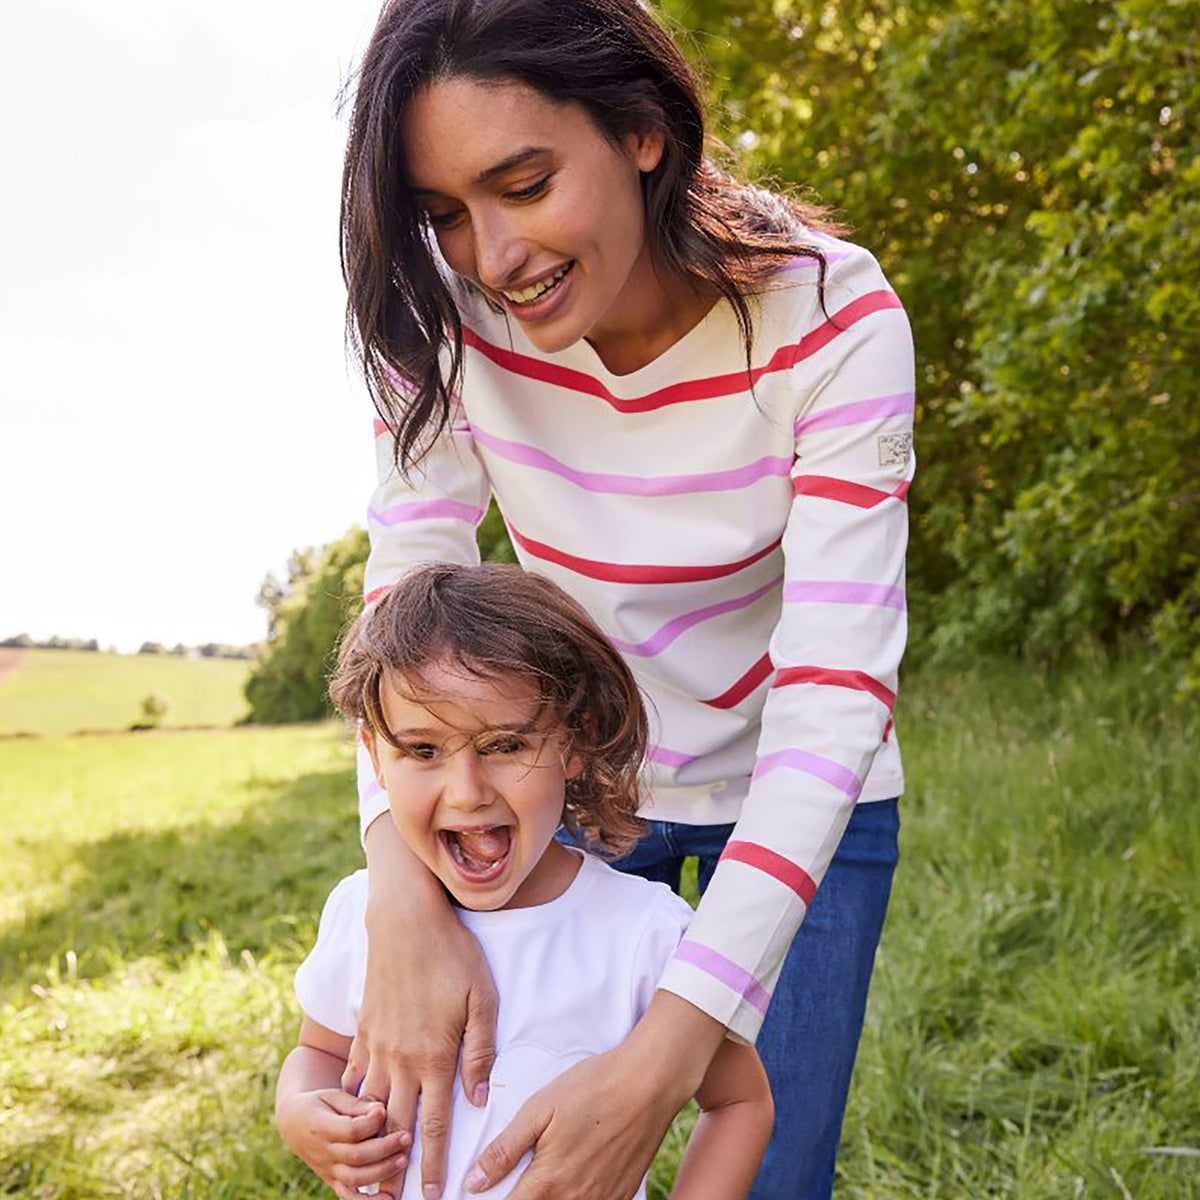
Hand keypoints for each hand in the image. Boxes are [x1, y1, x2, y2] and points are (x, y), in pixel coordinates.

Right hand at [276, 1087, 409, 1199]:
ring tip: (403, 1159)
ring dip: (382, 1171)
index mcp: (321, 1127)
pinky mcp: (332, 1181)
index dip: (371, 1123)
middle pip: (356, 1157)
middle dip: (385, 1148)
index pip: (350, 1131)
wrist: (294, 1123)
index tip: (384, 1110)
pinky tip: (389, 1198)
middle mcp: (323, 1153)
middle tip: (406, 1137)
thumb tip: (381, 1110)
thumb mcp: (333, 1095)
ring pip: (355, 1178)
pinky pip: (349, 1197)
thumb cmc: (320, 1103)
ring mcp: (327, 1170)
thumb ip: (356, 1104)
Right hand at [343, 820, 498, 1199]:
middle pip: (397, 1126)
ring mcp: (378, 1044)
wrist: (405, 921)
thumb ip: (480, 1053)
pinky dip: (357, 1099)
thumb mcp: (481, 1001)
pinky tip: (356, 1115)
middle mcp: (400, 1059)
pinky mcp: (366, 1027)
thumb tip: (478, 1100)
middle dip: (396, 1167)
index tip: (431, 1198)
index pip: (433, 1125)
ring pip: (373, 1105)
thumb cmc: (453, 956)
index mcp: (433, 1057)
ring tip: (374, 1167)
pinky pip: (358, 1073)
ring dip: (374, 1139)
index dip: (432, 1164)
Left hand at [465, 992, 726, 1199]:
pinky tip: (575, 1181)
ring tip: (550, 1177)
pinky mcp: (622, 1196)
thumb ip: (505, 1149)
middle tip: (524, 1178)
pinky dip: (579, 1198)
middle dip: (524, 1199)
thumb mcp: (540, 1109)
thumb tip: (473, 1181)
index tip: (485, 1195)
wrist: (648, 1082)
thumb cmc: (593, 1087)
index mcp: (547, 1182)